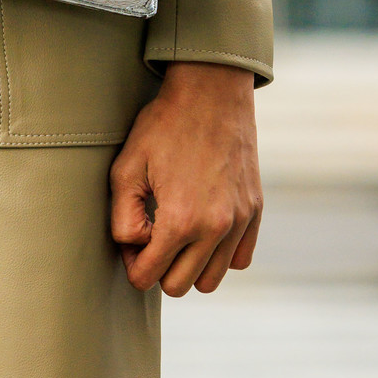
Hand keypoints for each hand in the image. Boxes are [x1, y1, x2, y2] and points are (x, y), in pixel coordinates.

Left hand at [109, 61, 261, 296]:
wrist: (211, 92)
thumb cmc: (164, 125)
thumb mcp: (126, 167)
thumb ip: (122, 218)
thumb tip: (135, 248)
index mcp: (180, 221)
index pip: (147, 278)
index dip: (131, 265)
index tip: (131, 242)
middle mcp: (214, 229)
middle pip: (179, 286)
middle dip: (159, 268)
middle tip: (150, 236)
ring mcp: (239, 221)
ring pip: (211, 280)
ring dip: (190, 266)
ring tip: (177, 234)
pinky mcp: (255, 211)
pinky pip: (239, 259)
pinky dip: (220, 254)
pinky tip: (203, 227)